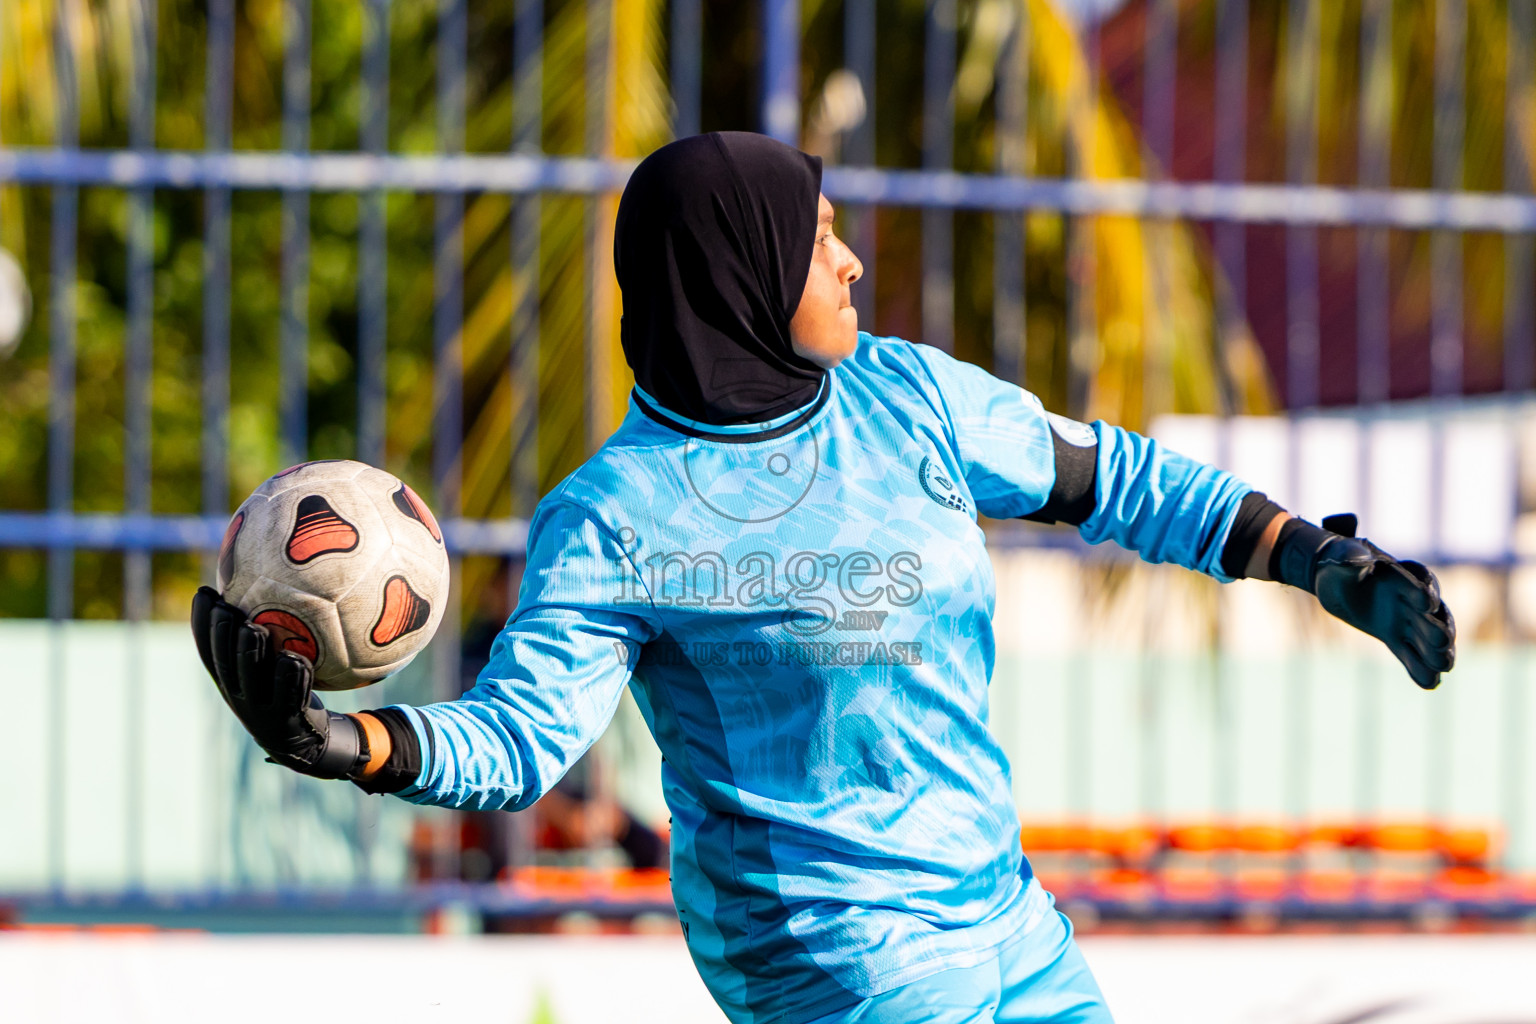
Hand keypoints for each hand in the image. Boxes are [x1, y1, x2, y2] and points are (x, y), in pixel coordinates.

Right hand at [190, 586, 368, 777]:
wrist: (301, 741)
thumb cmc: (283, 692)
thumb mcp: (265, 669)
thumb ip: (261, 637)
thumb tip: (271, 586)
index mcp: (230, 682)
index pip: (208, 651)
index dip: (201, 624)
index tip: (204, 592)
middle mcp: (240, 696)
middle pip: (224, 664)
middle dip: (221, 635)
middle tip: (225, 607)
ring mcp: (262, 710)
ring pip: (251, 680)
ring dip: (250, 653)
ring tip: (253, 627)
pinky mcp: (287, 720)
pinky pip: (289, 697)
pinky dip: (290, 678)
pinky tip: (294, 658)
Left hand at [1276, 515, 1455, 689]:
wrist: (1335, 581)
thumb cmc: (1339, 563)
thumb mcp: (1340, 557)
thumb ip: (1350, 558)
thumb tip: (1358, 559)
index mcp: (1398, 573)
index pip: (1417, 581)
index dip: (1421, 591)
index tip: (1426, 602)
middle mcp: (1410, 598)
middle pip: (1431, 614)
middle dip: (1437, 626)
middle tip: (1443, 641)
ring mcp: (1405, 620)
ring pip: (1427, 637)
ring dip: (1437, 651)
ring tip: (1446, 666)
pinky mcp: (1395, 638)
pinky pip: (1410, 655)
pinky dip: (1420, 669)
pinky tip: (1432, 684)